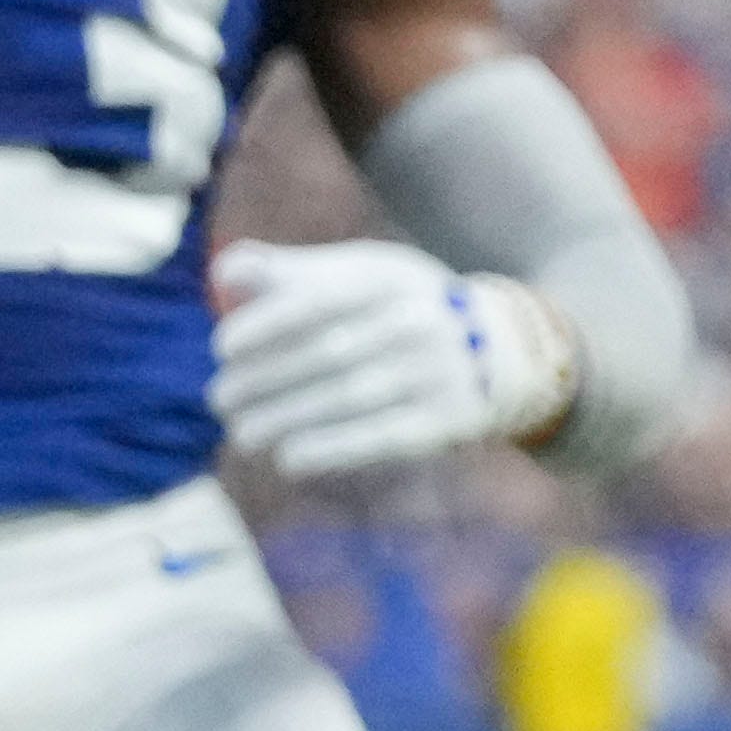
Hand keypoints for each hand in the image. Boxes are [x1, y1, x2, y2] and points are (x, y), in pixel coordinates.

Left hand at [209, 239, 575, 477]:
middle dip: (262, 381)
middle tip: (221, 400)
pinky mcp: (446, 420)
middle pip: (323, 355)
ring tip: (242, 435)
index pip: (314, 302)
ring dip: (283, 420)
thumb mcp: (363, 274)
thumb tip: (224, 276)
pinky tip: (287, 459)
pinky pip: (379, 438)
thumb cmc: (406, 309)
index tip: (223, 350)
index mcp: (388, 280)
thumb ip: (292, 271)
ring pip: (344, 399)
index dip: (262, 327)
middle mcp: (417, 323)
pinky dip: (328, 450)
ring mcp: (436, 373)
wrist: (510, 349)